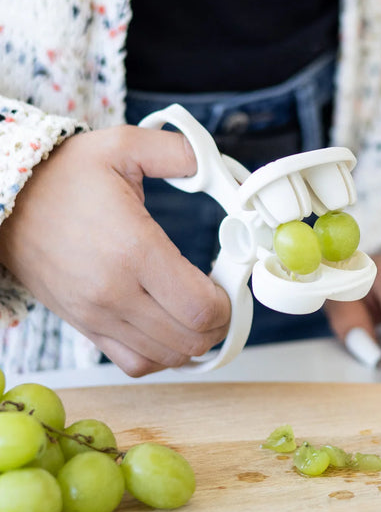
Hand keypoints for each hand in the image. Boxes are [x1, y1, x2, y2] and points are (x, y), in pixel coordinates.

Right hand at [0, 126, 230, 376]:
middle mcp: (115, 292)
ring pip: (168, 358)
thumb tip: (217, 166)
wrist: (3, 200)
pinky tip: (168, 331)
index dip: (226, 305)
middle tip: (218, 300)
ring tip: (196, 314)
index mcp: (133, 250)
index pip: (200, 308)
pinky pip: (136, 364)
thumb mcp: (121, 147)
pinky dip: (162, 356)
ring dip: (194, 342)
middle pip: (191, 340)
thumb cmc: (62, 177)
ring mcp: (98, 316)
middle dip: (218, 324)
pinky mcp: (86, 328)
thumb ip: (179, 153)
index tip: (226, 286)